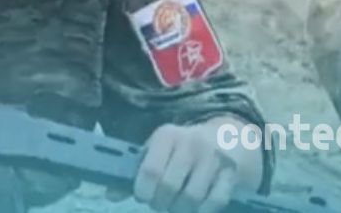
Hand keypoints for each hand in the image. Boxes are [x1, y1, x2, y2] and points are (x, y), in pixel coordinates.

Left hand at [113, 123, 238, 212]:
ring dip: (180, 210)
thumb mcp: (158, 152)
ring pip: (191, 198)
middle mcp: (191, 143)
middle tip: (161, 203)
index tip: (144, 196)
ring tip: (177, 206)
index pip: (150, 171)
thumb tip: (110, 195)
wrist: (226, 138)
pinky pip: (214, 203)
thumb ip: (135, 173)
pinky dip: (201, 211)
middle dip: (161, 204)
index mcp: (167, 135)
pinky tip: (196, 208)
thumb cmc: (182, 149)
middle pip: (169, 188)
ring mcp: (214, 158)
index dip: (143, 191)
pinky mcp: (231, 173)